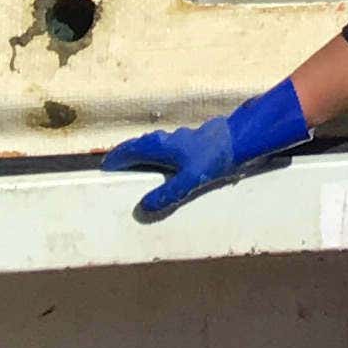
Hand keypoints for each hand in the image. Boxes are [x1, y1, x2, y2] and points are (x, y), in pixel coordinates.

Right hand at [104, 76, 305, 224]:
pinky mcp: (196, 142)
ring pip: (157, 144)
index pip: (133, 150)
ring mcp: (183, 139)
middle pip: (143, 144)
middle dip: (128, 152)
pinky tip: (169, 163)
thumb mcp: (189, 181)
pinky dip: (161, 153)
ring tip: (138, 162)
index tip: (106, 164)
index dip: (119, 157)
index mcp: (162, 146)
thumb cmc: (215, 157)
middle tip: (117, 161)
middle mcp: (170, 139)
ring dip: (144, 152)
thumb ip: (166, 195)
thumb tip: (143, 208)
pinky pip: (170, 147)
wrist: (242, 139)